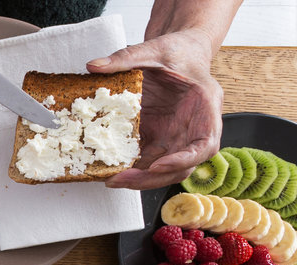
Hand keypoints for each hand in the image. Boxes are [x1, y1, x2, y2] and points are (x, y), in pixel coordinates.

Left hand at [90, 30, 223, 190]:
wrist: (179, 51)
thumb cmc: (177, 50)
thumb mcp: (153, 49)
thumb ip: (126, 56)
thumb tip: (94, 65)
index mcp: (204, 106)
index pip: (205, 144)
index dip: (184, 160)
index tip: (158, 166)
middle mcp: (194, 127)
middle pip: (181, 166)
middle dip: (151, 178)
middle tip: (119, 179)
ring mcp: (176, 135)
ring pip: (164, 169)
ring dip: (139, 178)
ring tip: (110, 179)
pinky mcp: (160, 137)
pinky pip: (148, 159)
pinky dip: (131, 167)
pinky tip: (109, 169)